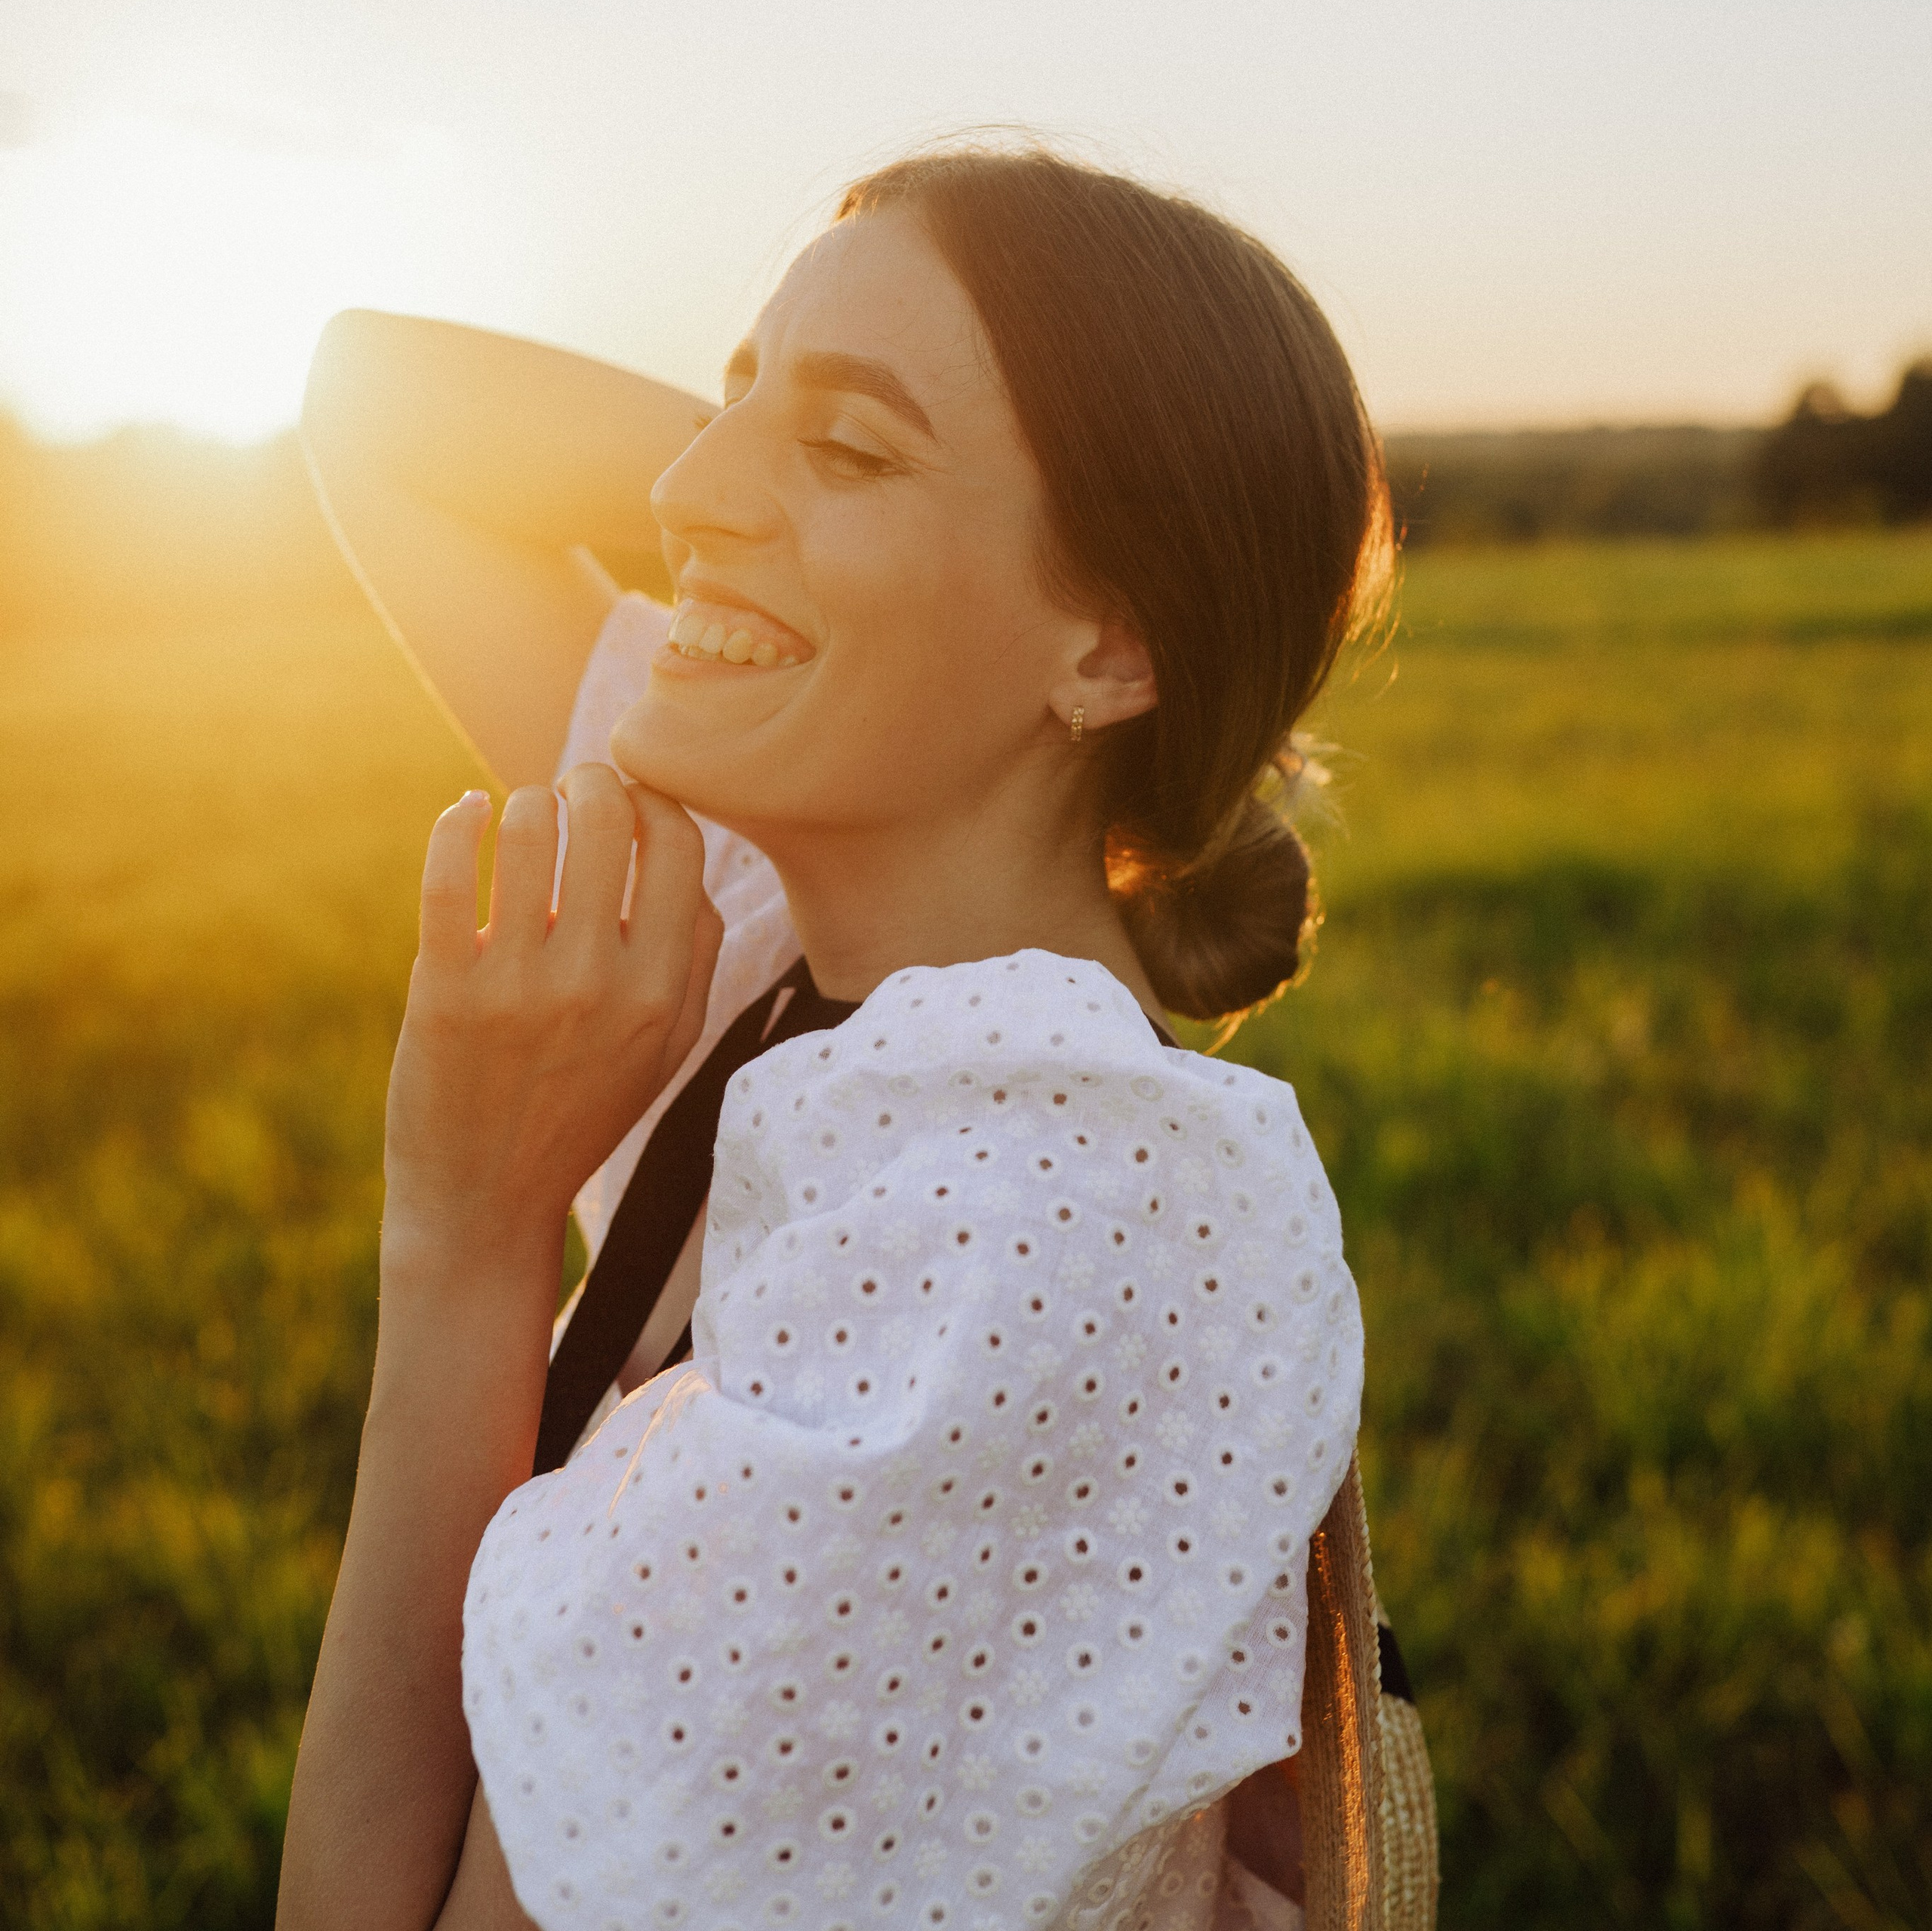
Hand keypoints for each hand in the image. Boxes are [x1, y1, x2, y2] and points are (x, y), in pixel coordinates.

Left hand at [381, 764, 722, 1293]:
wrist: (488, 1200)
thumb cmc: (583, 1110)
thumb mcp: (668, 1048)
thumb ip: (695, 957)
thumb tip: (684, 856)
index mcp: (662, 990)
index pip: (678, 844)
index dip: (656, 800)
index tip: (631, 803)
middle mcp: (599, 982)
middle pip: (608, 818)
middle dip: (591, 780)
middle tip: (573, 792)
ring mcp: (520, 986)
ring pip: (528, 829)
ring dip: (526, 801)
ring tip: (518, 813)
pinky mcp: (444, 991)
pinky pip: (448, 873)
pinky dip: (455, 822)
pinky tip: (464, 813)